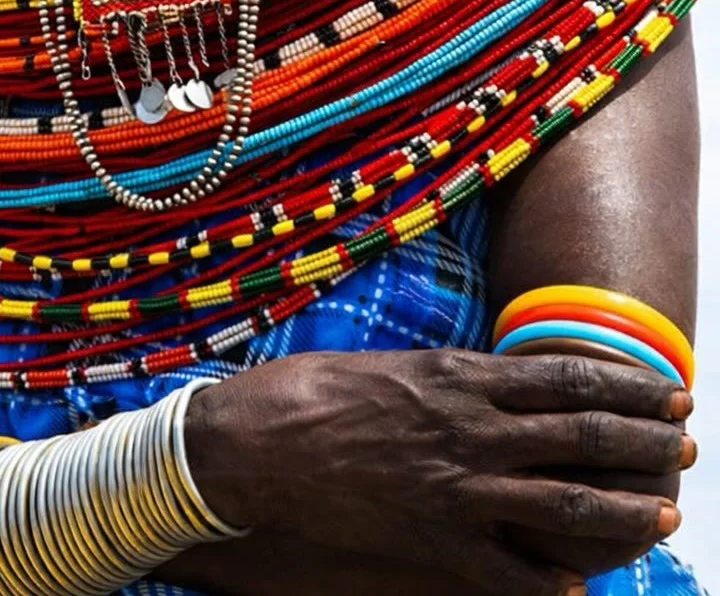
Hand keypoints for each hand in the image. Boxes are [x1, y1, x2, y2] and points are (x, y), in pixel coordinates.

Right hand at [187, 350, 692, 595]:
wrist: (260, 441)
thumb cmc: (316, 390)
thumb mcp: (392, 364)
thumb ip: (450, 378)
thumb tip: (495, 382)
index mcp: (458, 376)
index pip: (566, 376)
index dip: (627, 385)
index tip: (666, 390)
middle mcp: (471, 429)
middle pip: (582, 433)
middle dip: (643, 439)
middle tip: (685, 443)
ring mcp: (457, 487)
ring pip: (565, 502)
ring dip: (623, 508)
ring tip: (662, 511)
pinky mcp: (434, 538)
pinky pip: (509, 572)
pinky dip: (551, 585)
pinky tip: (582, 590)